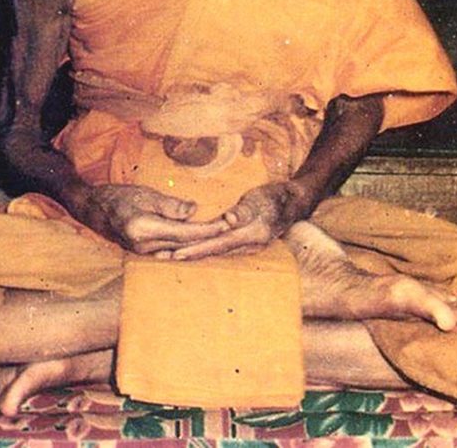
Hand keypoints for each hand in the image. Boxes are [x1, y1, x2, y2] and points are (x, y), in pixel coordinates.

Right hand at [74, 183, 230, 254]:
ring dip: (201, 246)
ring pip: (180, 252)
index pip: (184, 233)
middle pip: (185, 246)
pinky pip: (171, 253)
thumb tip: (194, 211)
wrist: (92, 209)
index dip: (208, 230)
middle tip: (233, 230)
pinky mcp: (144, 255)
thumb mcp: (145, 194)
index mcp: (144, 229)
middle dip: (210, 239)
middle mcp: (144, 247)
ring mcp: (143, 254)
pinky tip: (203, 244)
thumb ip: (170, 206)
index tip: (227, 224)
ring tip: (224, 238)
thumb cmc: (118, 196)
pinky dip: (188, 248)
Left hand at [170, 181, 309, 260]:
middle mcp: (249, 246)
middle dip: (189, 256)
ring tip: (169, 258)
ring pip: (215, 252)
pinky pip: (220, 248)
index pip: (218, 245)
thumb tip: (229, 221)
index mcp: (252, 236)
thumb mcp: (261, 199)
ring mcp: (247, 246)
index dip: (197, 249)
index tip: (176, 254)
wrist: (294, 201)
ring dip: (193, 255)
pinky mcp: (244, 242)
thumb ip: (244, 211)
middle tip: (163, 260)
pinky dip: (204, 249)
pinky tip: (190, 250)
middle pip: (213, 253)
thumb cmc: (277, 196)